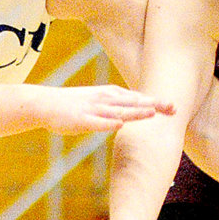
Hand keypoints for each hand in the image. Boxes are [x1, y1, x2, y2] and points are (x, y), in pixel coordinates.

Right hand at [45, 85, 172, 134]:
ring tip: (152, 114)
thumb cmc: (71, 104)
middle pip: (133, 102)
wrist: (44, 103)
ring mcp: (92, 109)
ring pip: (117, 111)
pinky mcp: (80, 119)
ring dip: (135, 112)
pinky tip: (119, 125)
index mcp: (109, 94)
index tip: (174, 107)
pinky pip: (96, 122)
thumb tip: (131, 112)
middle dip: (153, 105)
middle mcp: (104, 99)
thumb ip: (114, 105)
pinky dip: (108, 123)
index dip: (155, 102)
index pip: (137, 98)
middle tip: (173, 107)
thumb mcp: (97, 99)